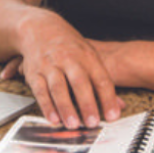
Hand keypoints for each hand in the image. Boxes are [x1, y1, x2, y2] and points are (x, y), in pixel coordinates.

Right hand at [7, 11, 123, 128]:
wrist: (40, 28)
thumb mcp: (89, 56)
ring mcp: (50, 65)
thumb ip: (102, 82)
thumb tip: (119, 105)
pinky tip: (53, 118)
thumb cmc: (69, 47)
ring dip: (66, 107)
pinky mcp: (35, 72)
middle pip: (79, 82)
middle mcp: (69, 59)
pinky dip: (47, 106)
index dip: (108, 98)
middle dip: (87, 104)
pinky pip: (40, 90)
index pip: (101, 78)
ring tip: (73, 124)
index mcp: (87, 56)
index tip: (113, 116)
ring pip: (59, 87)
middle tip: (92, 123)